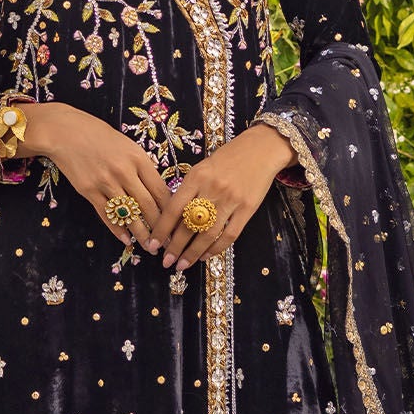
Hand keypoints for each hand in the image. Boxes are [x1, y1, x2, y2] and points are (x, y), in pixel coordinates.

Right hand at [31, 103, 173, 252]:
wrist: (65, 132)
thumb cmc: (98, 135)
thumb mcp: (127, 145)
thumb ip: (141, 167)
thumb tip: (157, 191)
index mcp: (138, 158)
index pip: (160, 190)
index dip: (170, 210)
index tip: (177, 223)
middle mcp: (124, 171)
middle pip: (148, 205)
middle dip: (159, 228)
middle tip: (167, 242)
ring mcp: (105, 182)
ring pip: (129, 214)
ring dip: (141, 233)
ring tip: (150, 247)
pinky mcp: (89, 191)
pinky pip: (107, 215)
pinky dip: (118, 230)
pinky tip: (126, 239)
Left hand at [147, 122, 294, 270]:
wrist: (261, 149)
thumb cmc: (228, 158)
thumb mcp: (203, 168)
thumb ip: (189, 190)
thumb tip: (172, 220)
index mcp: (196, 177)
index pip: (173, 209)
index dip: (161, 230)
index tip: (152, 245)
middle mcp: (212, 189)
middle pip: (188, 225)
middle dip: (175, 247)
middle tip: (166, 262)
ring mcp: (231, 200)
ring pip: (207, 234)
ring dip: (193, 253)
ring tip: (183, 265)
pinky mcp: (247, 208)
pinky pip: (230, 235)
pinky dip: (216, 248)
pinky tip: (205, 256)